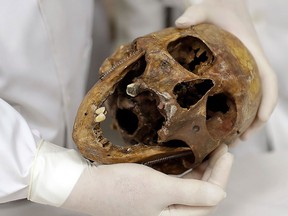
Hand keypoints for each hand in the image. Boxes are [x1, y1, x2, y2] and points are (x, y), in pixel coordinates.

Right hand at [62, 144, 232, 215]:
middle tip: (220, 149)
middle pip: (201, 196)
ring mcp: (159, 206)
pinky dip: (186, 172)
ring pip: (190, 191)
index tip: (227, 153)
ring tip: (209, 152)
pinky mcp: (151, 195)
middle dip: (214, 173)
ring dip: (201, 172)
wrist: (84, 186)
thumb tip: (221, 194)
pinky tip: (189, 160)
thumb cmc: (120, 189)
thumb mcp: (159, 189)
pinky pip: (176, 186)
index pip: (209, 200)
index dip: (221, 176)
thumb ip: (192, 194)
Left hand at [175, 0, 277, 139]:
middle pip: (263, 96)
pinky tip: (219, 121)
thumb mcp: (206, 7)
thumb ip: (195, 13)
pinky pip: (240, 93)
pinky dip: (235, 109)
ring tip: (231, 140)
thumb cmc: (218, 6)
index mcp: (251, 51)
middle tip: (241, 140)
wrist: (224, 3)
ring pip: (252, 98)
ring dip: (246, 119)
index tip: (262, 118)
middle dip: (256, 120)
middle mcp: (251, 63)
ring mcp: (244, 68)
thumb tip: (179, 23)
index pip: (268, 77)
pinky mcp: (235, 71)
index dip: (268, 99)